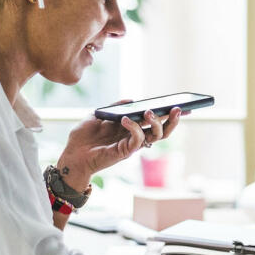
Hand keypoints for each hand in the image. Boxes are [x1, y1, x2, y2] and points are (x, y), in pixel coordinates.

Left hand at [54, 101, 183, 189]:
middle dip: (172, 120)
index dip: (169, 115)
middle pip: (162, 131)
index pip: (155, 121)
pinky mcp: (124, 152)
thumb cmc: (84, 137)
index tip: (182, 105)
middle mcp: (135, 137)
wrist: (71, 154)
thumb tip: (131, 99)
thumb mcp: (98, 114)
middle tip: (177, 108)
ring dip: (156, 123)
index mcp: (132, 128)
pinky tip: (126, 119)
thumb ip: (115, 107)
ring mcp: (131, 145)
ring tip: (149, 111)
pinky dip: (134, 128)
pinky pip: (136, 140)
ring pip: (155, 137)